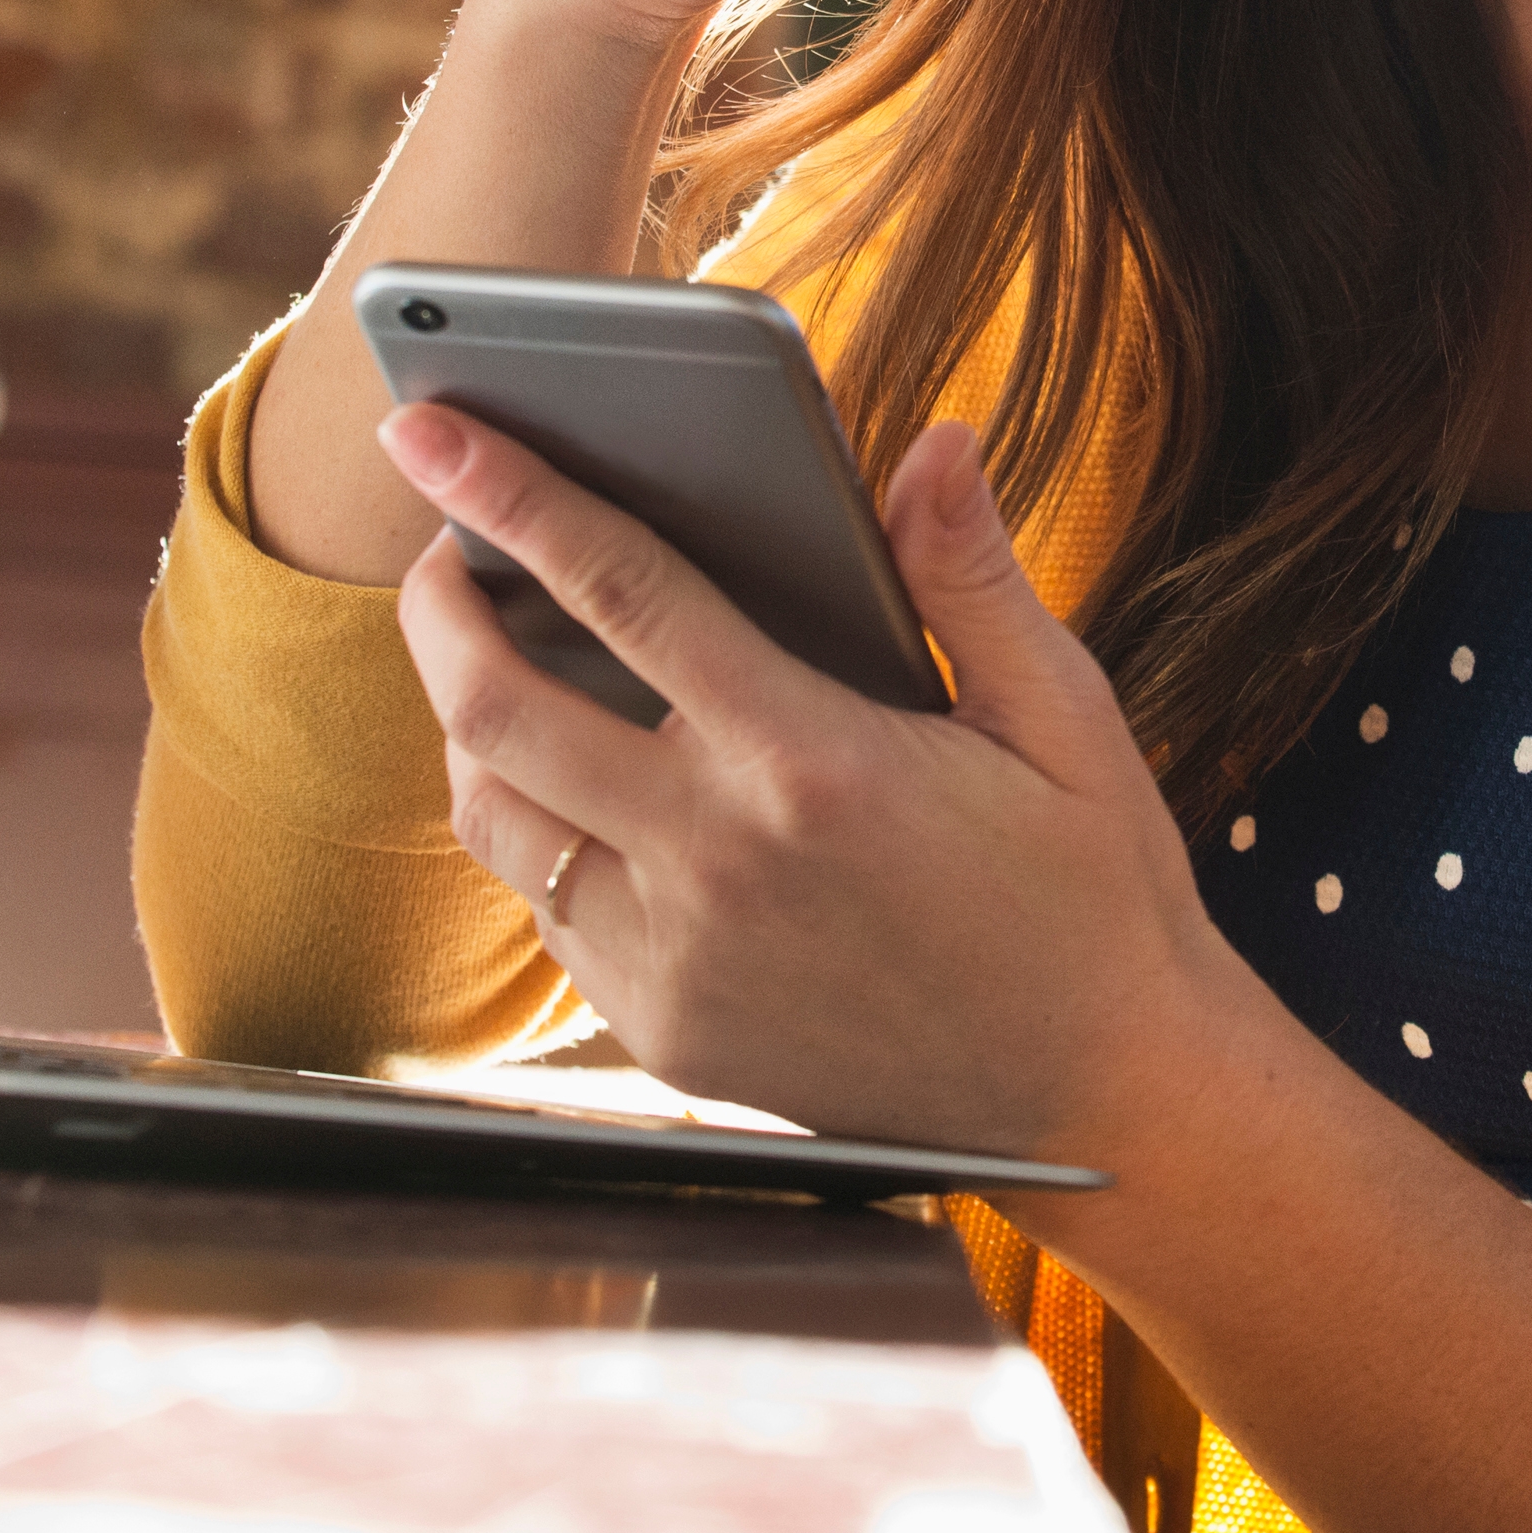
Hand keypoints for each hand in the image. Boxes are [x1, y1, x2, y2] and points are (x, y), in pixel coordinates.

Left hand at [375, 397, 1231, 1159]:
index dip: (511, 497)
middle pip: (496, 709)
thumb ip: (972, 579)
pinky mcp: (665, 1035)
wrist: (1101, 1101)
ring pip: (495, 819)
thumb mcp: (1064, 718)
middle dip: (438, 606)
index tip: (430, 431)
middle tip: (442, 548)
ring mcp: (677, 962)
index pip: (621, 592)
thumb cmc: (1089, 892)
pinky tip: (579, 786)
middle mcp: (720, 863)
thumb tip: (933, 445)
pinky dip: (537, 832)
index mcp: (814, 761)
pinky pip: (547, 913)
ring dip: (466, 724)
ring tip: (497, 658)